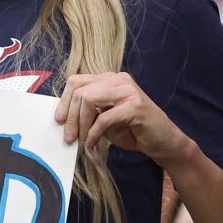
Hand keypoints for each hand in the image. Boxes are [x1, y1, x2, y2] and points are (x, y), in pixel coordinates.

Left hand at [55, 72, 189, 166]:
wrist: (164, 142)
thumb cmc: (134, 131)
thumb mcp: (105, 120)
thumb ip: (89, 113)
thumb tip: (64, 118)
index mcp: (110, 79)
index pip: (77, 81)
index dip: (64, 101)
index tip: (59, 120)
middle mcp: (119, 79)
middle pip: (80, 90)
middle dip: (71, 117)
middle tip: (69, 138)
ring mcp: (128, 90)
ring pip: (89, 99)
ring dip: (81, 124)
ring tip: (82, 141)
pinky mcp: (136, 105)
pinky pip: (104, 117)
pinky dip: (94, 133)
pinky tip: (93, 143)